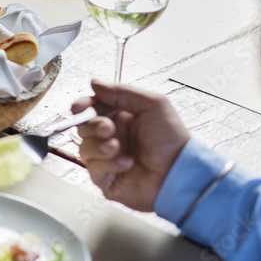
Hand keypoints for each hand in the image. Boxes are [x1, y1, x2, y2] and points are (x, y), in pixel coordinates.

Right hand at [72, 80, 189, 211]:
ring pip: (84, 147)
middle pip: (83, 127)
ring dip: (99, 146)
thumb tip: (95, 83)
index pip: (90, 108)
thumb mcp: (153, 105)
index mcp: (120, 117)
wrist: (179, 173)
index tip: (81, 107)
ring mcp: (106, 157)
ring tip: (117, 148)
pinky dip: (107, 164)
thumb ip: (122, 92)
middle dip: (92, 126)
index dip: (82, 106)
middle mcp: (111, 137)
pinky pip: (92, 168)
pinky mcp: (105, 177)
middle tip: (108, 128)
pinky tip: (126, 163)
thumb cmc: (172, 141)